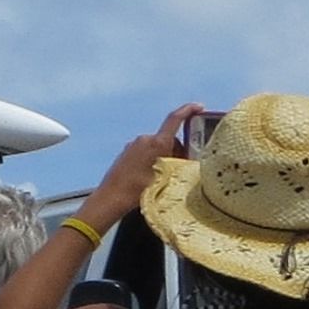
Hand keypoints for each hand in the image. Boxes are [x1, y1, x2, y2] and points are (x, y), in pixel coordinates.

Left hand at [90, 103, 204, 218]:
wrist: (109, 200)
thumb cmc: (136, 192)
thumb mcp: (165, 179)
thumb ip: (177, 166)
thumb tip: (185, 161)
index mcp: (156, 143)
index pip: (175, 119)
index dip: (189, 110)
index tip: (199, 107)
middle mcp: (144, 139)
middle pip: (168, 139)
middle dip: (177, 151)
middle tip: (180, 168)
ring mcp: (133, 145)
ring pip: (157, 146)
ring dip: (164, 157)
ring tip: (163, 176)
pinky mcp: (126, 153)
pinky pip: (145, 152)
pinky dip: (152, 159)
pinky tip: (150, 176)